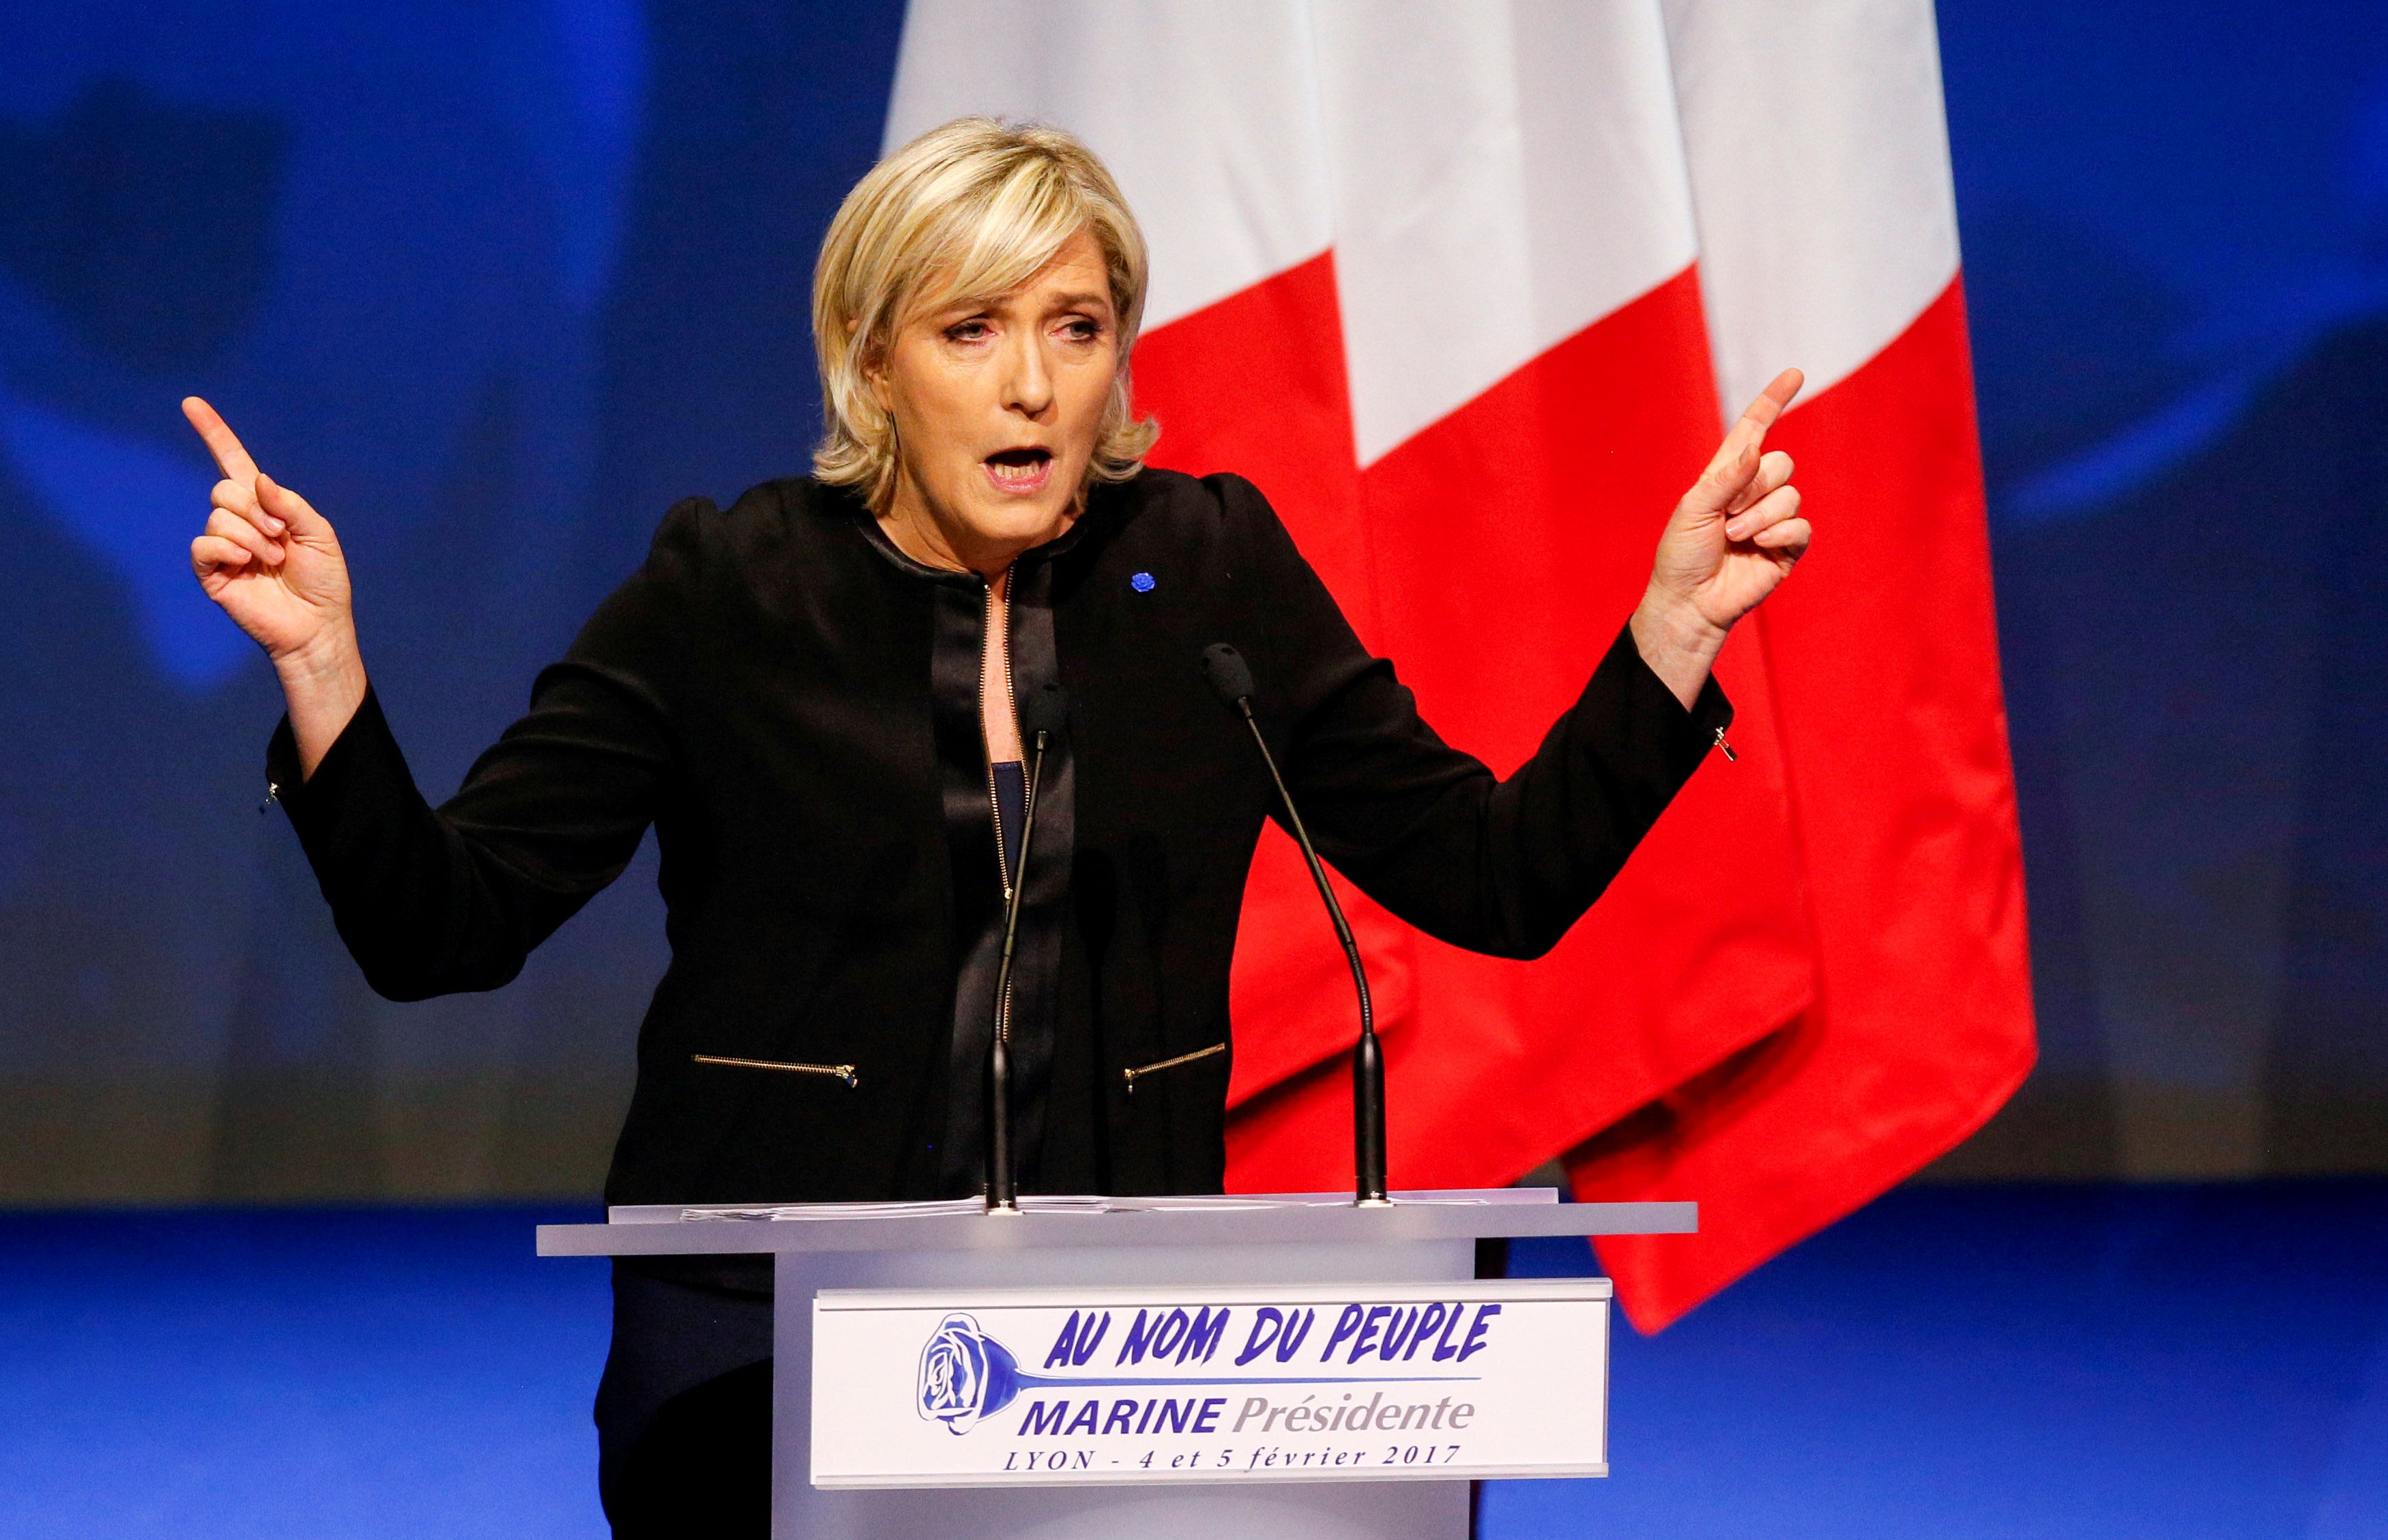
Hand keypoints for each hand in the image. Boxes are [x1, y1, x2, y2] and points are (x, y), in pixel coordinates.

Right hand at [184, 397, 364, 774]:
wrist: (317, 625)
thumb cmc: (323, 581)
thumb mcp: (319, 534)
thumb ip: (290, 503)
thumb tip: (259, 481)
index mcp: (265, 507)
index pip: (233, 462)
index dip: (213, 432)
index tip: (192, 402)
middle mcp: (239, 522)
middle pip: (224, 489)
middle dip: (257, 511)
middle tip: (281, 538)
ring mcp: (222, 546)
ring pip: (219, 515)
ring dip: (253, 536)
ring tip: (274, 561)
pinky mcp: (211, 571)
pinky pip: (205, 542)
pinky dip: (230, 548)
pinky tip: (248, 564)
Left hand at [1631, 368, 1811, 706]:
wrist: (1690, 601)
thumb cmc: (1682, 555)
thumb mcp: (1693, 509)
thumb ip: (1724, 477)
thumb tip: (1756, 448)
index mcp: (1727, 474)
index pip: (1755, 429)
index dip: (1773, 401)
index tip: (1794, 374)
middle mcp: (1754, 491)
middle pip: (1781, 462)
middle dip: (1753, 487)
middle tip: (1726, 515)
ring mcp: (1774, 519)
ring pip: (1790, 493)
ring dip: (1759, 515)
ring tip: (1734, 537)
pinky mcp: (1788, 546)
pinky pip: (1801, 525)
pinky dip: (1778, 533)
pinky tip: (1758, 546)